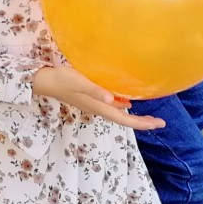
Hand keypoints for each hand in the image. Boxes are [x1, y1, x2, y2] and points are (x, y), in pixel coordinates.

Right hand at [30, 66, 165, 129]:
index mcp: (99, 106)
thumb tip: (113, 99)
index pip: (124, 119)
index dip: (141, 123)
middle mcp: (98, 108)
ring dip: (133, 115)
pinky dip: (122, 105)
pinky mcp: (90, 98)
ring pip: (118, 113)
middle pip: (124, 119)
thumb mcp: (79, 82)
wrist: (43, 81)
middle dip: (142, 121)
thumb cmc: (61, 80)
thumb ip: (95, 90)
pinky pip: (111, 105)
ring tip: (147, 113)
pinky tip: (126, 99)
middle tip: (159, 121)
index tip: (158, 123)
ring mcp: (94, 104)